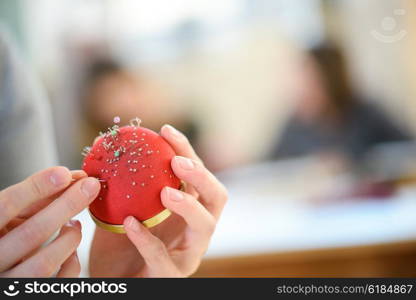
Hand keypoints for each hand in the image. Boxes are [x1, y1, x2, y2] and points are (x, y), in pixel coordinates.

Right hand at [0, 167, 99, 276]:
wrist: (0, 269)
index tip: (63, 173)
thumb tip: (71, 179)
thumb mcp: (9, 217)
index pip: (5, 206)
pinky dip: (71, 263)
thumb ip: (33, 200)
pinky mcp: (28, 296)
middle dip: (66, 206)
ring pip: (44, 262)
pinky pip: (57, 282)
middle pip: (31, 232)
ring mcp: (9, 283)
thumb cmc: (4, 240)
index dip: (35, 188)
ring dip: (69, 237)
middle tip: (90, 187)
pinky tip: (72, 250)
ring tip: (77, 224)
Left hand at [89, 125, 227, 276]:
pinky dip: (148, 239)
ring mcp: (188, 254)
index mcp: (189, 207)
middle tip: (178, 162)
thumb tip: (109, 146)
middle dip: (201, 175)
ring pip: (205, 226)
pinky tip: (130, 223)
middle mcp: (196, 228)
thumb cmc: (119, 242)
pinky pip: (164, 259)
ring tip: (166, 192)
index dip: (187, 150)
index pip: (198, 173)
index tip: (165, 130)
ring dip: (189, 205)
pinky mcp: (170, 276)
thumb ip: (123, 182)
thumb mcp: (120, 206)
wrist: (111, 280)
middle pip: (217, 197)